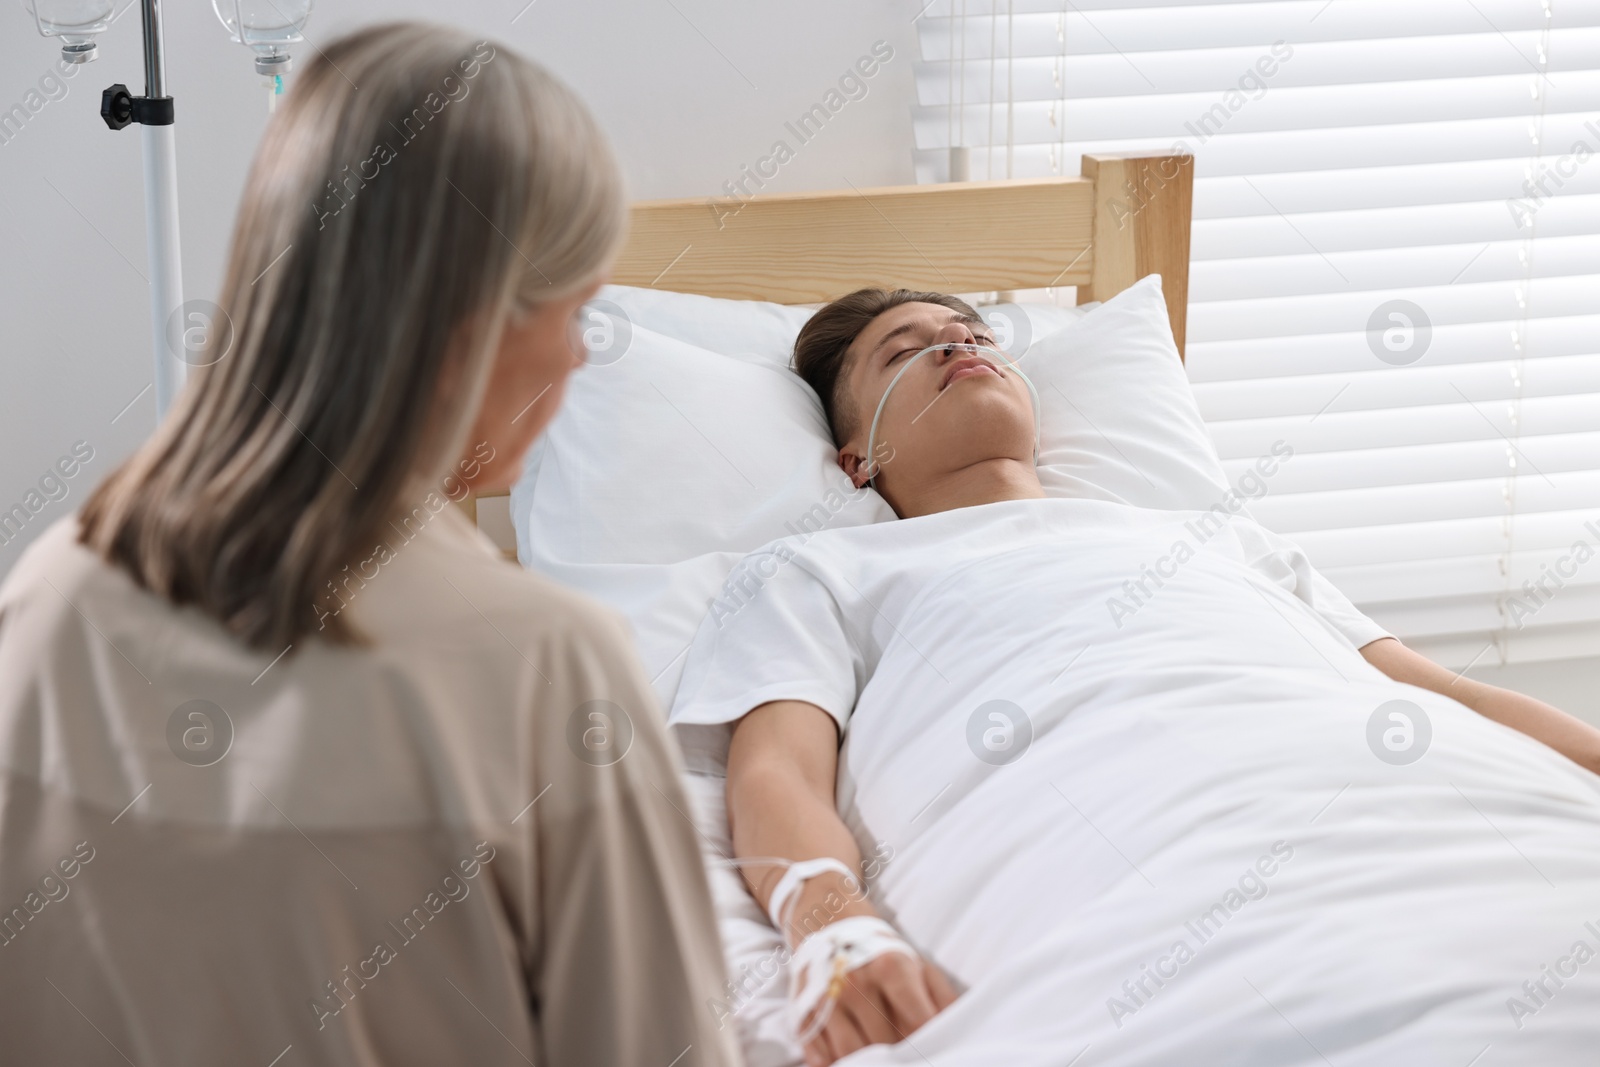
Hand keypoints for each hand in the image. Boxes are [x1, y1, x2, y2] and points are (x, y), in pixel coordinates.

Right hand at [801, 950, 957, 1066]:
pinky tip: (848, 1060)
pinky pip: (820, 1055)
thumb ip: (943, 1000)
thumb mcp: (919, 966)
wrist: (831, 923)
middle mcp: (855, 981)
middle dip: (899, 1053)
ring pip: (851, 1053)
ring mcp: (826, 998)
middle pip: (885, 1043)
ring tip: (880, 1057)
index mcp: (891, 967)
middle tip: (905, 1052)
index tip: (932, 1052)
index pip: (918, 1023)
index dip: (928, 1044)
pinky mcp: (803, 1011)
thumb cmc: (883, 954)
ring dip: (867, 1061)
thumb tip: (959, 1033)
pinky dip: (834, 1064)